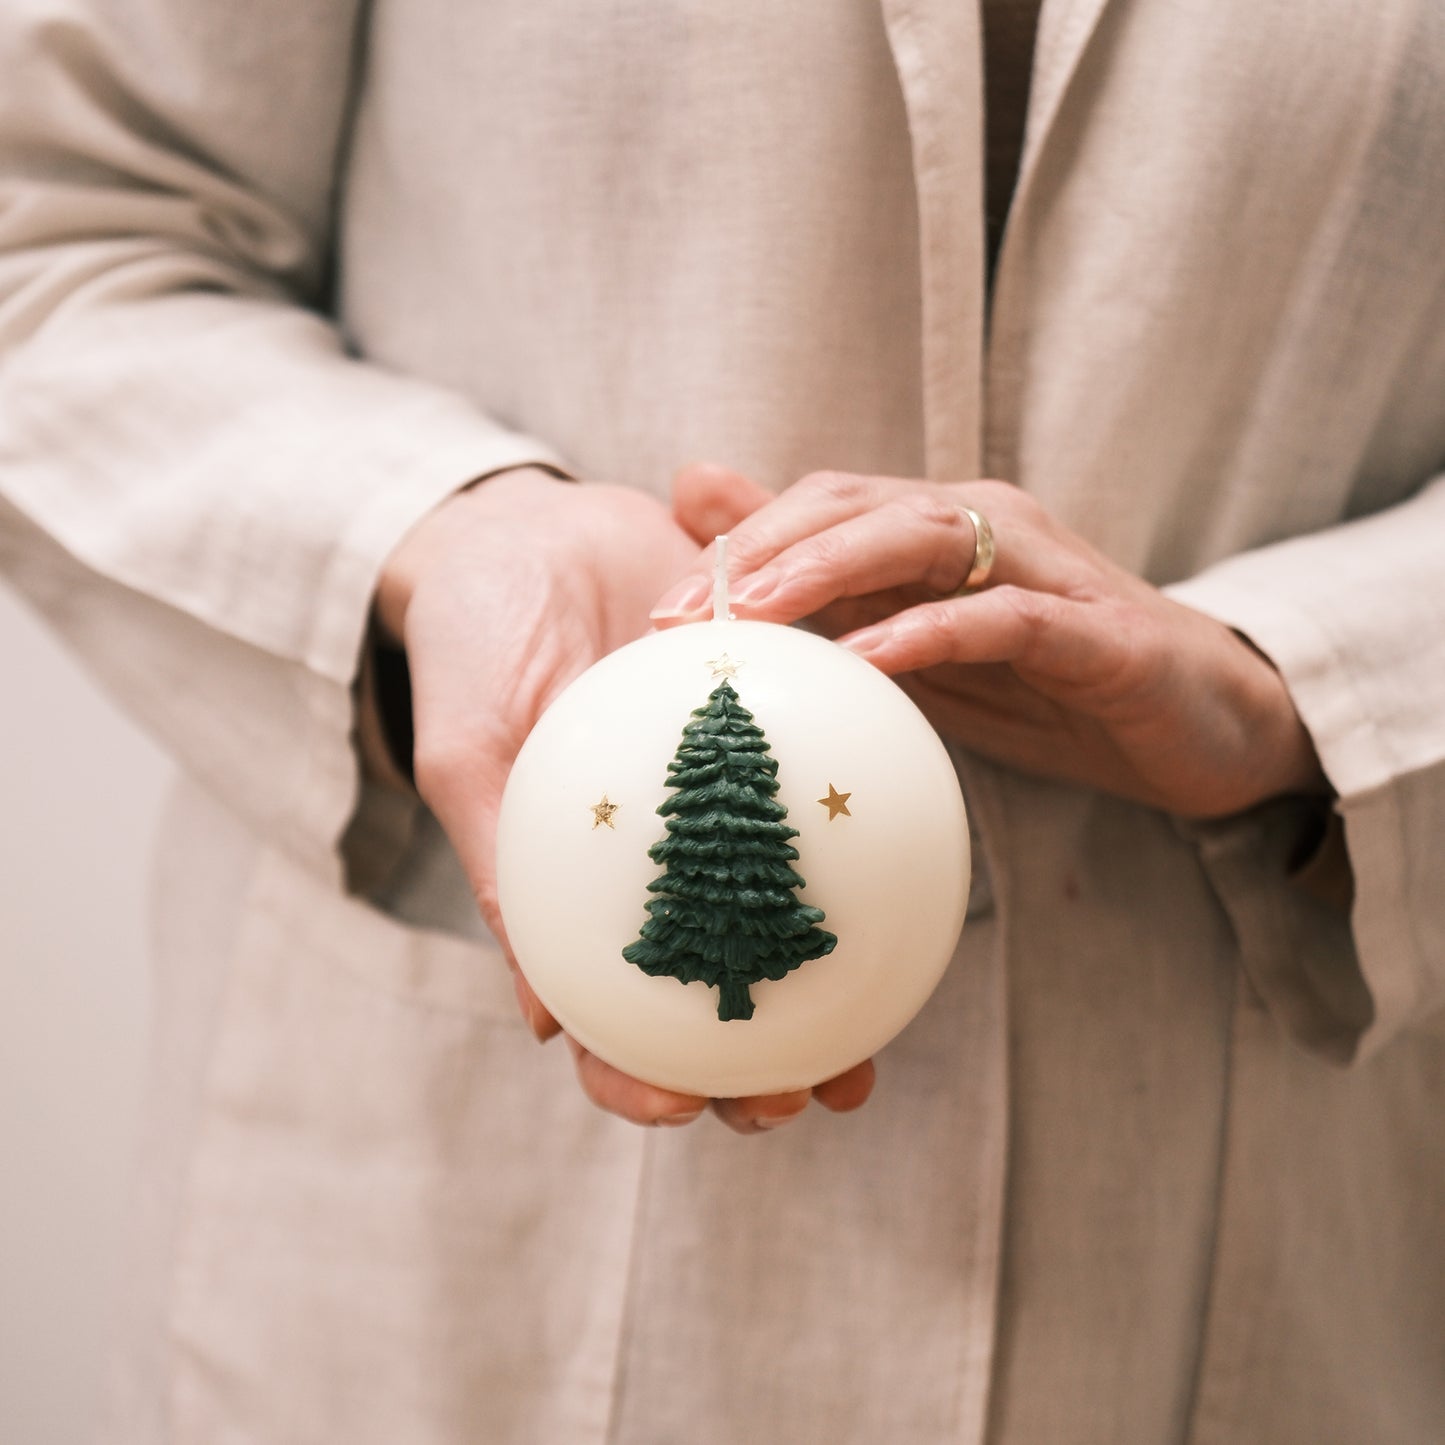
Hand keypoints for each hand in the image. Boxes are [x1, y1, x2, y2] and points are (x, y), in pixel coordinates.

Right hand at [376, 466, 874, 1131]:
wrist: (532, 530)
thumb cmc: (473, 643)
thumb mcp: (469, 752)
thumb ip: (503, 868)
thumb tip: (545, 1019)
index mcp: (573, 886)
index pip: (602, 1013)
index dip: (635, 1074)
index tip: (678, 1106)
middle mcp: (655, 865)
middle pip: (710, 994)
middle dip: (755, 1067)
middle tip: (803, 1095)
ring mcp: (716, 812)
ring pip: (777, 928)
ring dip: (826, 998)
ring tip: (873, 1046)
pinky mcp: (768, 742)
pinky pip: (820, 806)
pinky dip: (860, 852)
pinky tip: (908, 881)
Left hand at [654, 467, 1325, 818]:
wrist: (1203, 725)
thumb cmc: (1051, 687)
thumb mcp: (928, 652)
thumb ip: (844, 607)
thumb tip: (736, 576)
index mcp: (940, 530)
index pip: (819, 507)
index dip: (735, 548)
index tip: (660, 616)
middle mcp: (987, 526)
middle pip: (853, 504)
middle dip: (757, 552)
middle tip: (680, 614)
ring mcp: (1044, 569)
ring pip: (920, 535)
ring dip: (826, 569)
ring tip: (752, 613)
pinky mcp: (1095, 630)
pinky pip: (1004, 616)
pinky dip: (930, 629)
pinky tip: (869, 659)